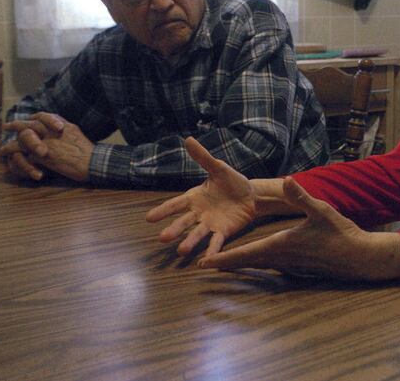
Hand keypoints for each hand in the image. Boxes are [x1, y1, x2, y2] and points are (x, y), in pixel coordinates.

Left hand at [1, 113, 92, 181]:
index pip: (42, 116)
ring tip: (3, 149)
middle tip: (7, 126)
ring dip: (12, 143)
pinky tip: (12, 161)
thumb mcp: (77, 134)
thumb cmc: (89, 152)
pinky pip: (25, 155)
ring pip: (24, 138)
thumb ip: (64, 130)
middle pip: (30, 124)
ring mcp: (47, 142)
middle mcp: (53, 131)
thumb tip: (58, 128)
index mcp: (62, 125)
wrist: (93, 163)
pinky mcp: (43, 156)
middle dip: (17, 125)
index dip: (32, 118)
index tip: (25, 119)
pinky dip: (17, 158)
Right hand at [146, 137, 257, 256]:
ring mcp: (210, 223)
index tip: (148, 218)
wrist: (251, 195)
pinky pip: (216, 241)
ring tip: (181, 251)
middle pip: (184, 222)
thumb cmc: (232, 182)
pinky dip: (212, 251)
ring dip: (189, 242)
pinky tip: (207, 260)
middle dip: (174, 229)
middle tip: (162, 238)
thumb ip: (203, 157)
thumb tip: (188, 139)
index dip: (162, 211)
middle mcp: (199, 213)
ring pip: (197, 234)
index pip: (175, 204)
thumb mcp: (218, 168)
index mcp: (194, 197)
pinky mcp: (223, 231)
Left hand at [198, 177, 399, 280]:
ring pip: (259, 265)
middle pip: (248, 262)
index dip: (225, 258)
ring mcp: (291, 266)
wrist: (359, 257)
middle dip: (226, 264)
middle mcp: (283, 259)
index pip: (248, 253)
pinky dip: (257, 264)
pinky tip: (256, 261)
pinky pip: (271, 267)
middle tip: (204, 266)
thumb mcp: (321, 210)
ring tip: (223, 264)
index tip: (205, 263)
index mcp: (283, 244)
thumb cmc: (340, 233)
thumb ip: (301, 196)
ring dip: (240, 265)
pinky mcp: (298, 268)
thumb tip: (288, 179)